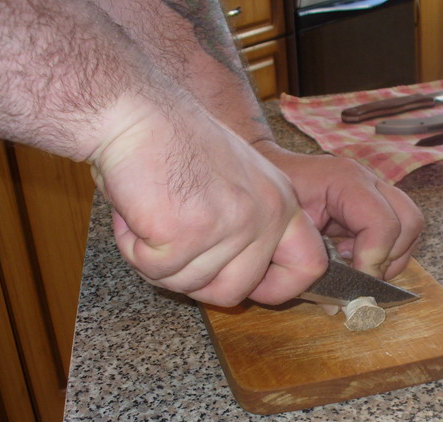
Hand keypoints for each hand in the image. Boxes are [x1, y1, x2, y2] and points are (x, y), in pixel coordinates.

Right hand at [88, 96, 326, 305]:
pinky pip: (155, 270)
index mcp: (281, 202)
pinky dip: (134, 248)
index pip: (310, 264)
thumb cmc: (171, 142)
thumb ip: (248, 229)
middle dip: (192, 281)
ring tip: (151, 213)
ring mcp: (230, 225)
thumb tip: (241, 282)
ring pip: (187, 284)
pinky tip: (136, 210)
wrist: (132, 109)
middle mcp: (265, 214)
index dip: (277, 287)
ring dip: (157, 260)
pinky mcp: (188, 233)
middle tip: (169, 246)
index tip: (246, 284)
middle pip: (233, 292)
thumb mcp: (234, 181)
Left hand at [253, 142, 423, 279]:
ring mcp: (375, 188)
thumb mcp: (285, 231)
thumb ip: (307, 266)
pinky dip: (386, 250)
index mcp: (345, 180)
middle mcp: (368, 180)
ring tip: (356, 263)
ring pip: (411, 225)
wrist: (264, 170)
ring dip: (392, 255)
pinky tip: (354, 255)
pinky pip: (400, 228)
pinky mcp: (375, 201)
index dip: (374, 259)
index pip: (382, 223)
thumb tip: (334, 307)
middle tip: (360, 272)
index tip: (356, 281)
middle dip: (390, 256)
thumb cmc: (269, 198)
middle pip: (409, 221)